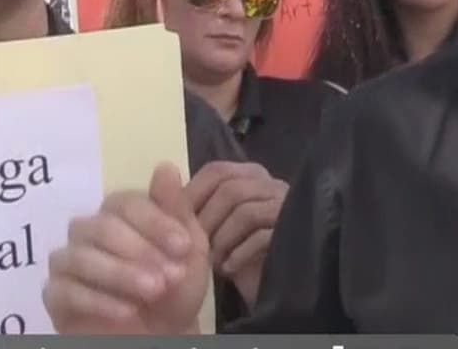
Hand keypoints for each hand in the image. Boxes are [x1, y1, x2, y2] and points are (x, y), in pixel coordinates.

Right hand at [43, 162, 210, 333]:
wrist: (166, 331)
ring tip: (154, 292)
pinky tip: (127, 312)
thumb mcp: (189, 247)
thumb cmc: (176, 285)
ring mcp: (68, 260)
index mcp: (119, 212)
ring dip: (122, 274)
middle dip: (141, 252)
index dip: (156, 223)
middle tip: (171, 277)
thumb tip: (165, 167)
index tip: (184, 247)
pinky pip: (64, 290)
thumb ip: (177, 208)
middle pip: (103, 227)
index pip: (127, 203)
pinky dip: (98, 301)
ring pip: (82, 257)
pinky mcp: (55, 294)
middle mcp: (88, 229)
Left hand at [186, 161, 287, 305]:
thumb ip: (185, 202)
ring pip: (244, 212)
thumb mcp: (206, 227)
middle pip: (229, 190)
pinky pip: (261, 236)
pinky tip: (228, 270)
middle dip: (206, 222)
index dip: (192, 197)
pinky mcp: (294, 232)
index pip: (216, 171)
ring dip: (221, 241)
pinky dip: (238, 254)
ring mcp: (286, 206)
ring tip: (212, 263)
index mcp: (250, 175)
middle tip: (194, 249)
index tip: (179, 228)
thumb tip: (162, 169)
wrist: (268, 288)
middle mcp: (271, 184)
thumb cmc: (233, 254)